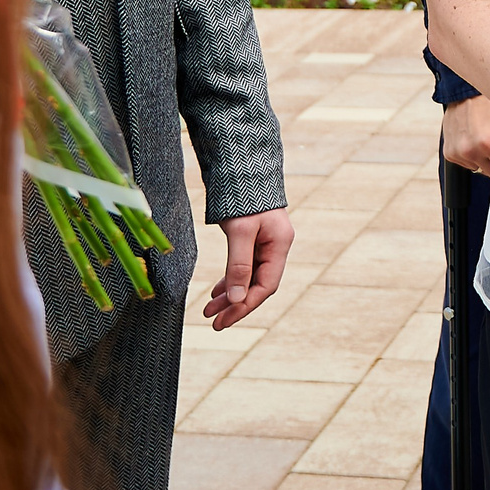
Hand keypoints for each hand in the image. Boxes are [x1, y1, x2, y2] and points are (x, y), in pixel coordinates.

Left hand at [204, 207, 292, 330]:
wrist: (241, 167)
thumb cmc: (243, 197)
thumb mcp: (239, 232)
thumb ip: (239, 266)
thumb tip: (236, 299)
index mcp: (279, 244)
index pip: (266, 285)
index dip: (245, 305)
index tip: (224, 320)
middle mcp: (275, 246)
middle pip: (257, 284)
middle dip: (236, 304)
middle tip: (214, 322)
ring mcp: (265, 242)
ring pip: (249, 277)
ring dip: (231, 294)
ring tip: (210, 309)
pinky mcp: (253, 238)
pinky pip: (244, 266)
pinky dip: (231, 279)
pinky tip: (218, 291)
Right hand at [441, 95, 489, 176]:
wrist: (466, 89)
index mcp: (489, 144)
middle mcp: (471, 150)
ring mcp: (458, 152)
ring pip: (477, 167)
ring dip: (481, 157)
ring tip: (482, 136)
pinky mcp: (448, 152)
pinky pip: (464, 162)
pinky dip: (469, 154)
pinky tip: (472, 137)